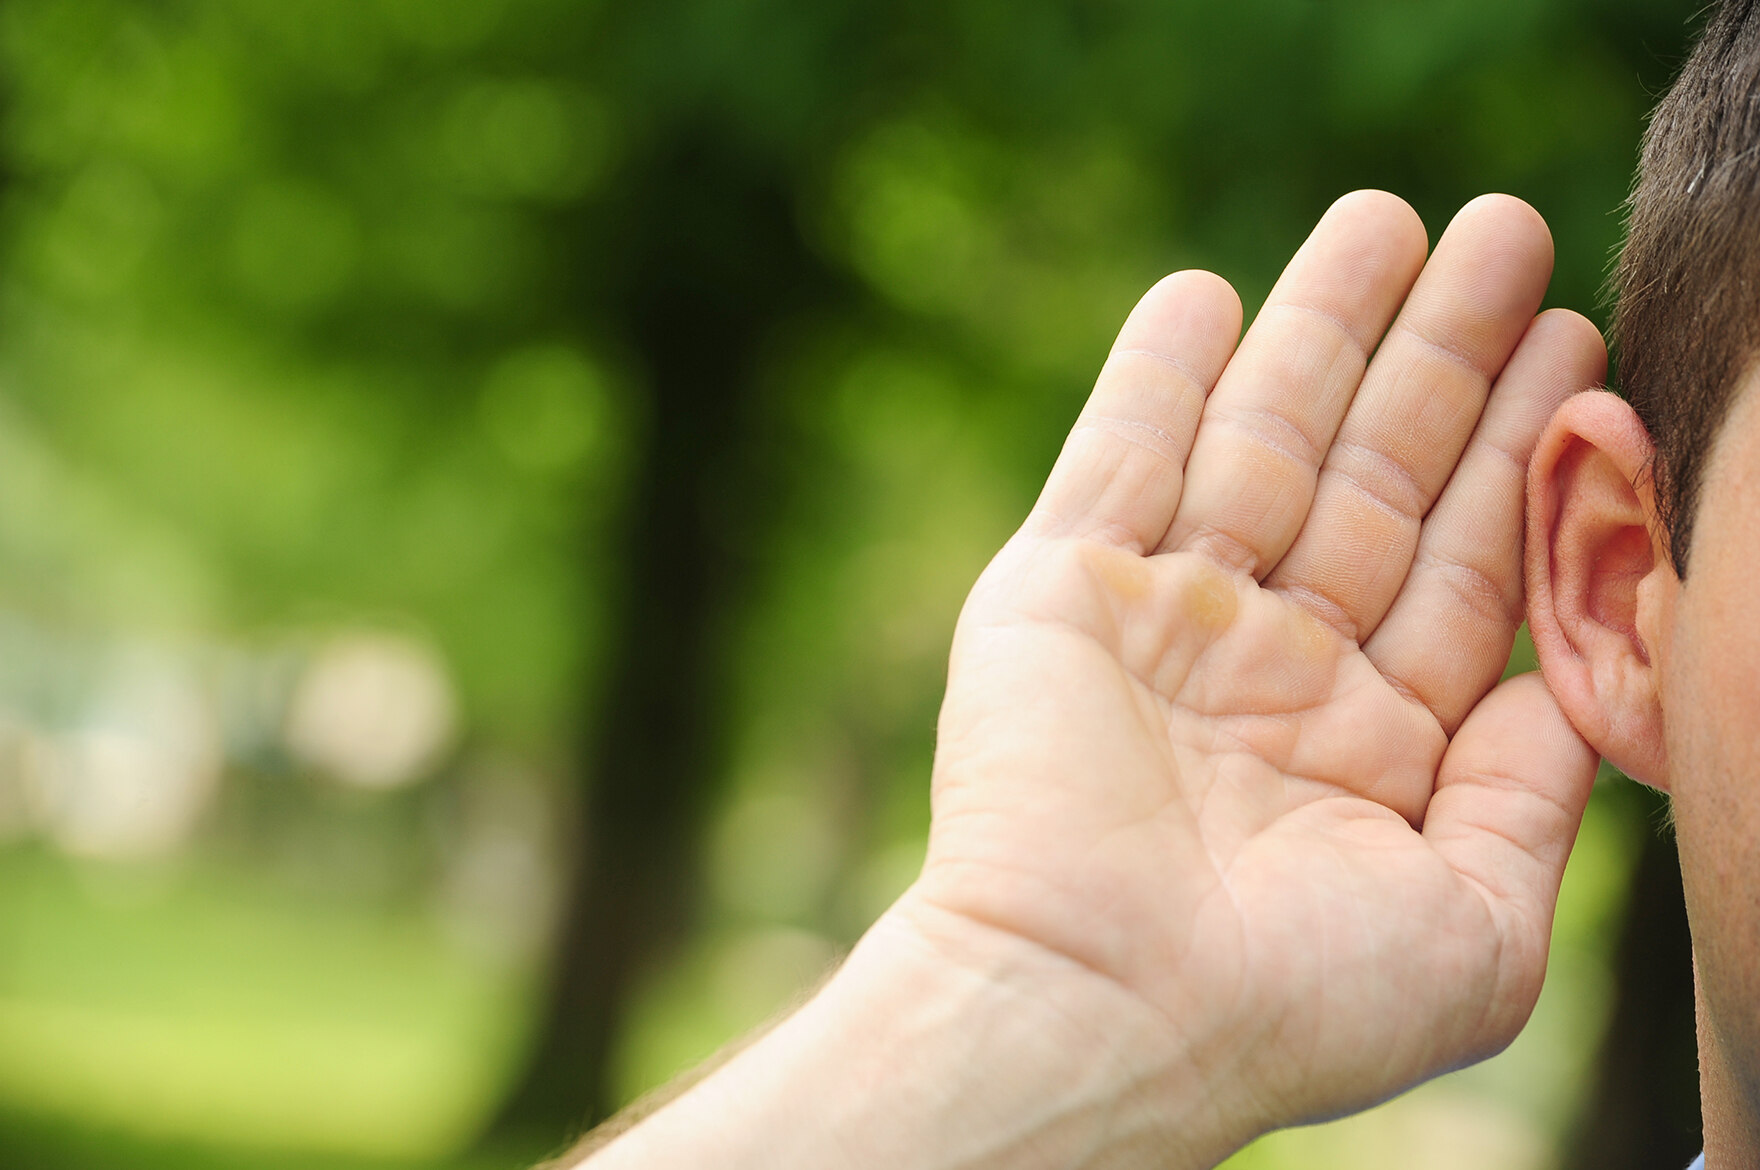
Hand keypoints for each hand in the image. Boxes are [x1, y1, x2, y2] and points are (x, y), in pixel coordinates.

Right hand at [898, 191, 1603, 1147]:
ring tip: (1387, 221)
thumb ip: (1533, 797)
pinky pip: (1115, 457)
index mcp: (1365, 740)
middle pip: (1371, 475)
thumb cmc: (1289, 1004)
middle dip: (1442, 358)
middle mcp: (1268, 666)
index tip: (1576, 346)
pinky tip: (1208, 294)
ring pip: (1256, 441)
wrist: (1097, 1014)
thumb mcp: (1477, 930)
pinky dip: (1155, 376)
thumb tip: (1568, 685)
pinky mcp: (1058, 591)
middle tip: (1506, 237)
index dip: (1518, 455)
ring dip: (1319, 329)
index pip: (1457, 564)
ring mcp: (1161, 621)